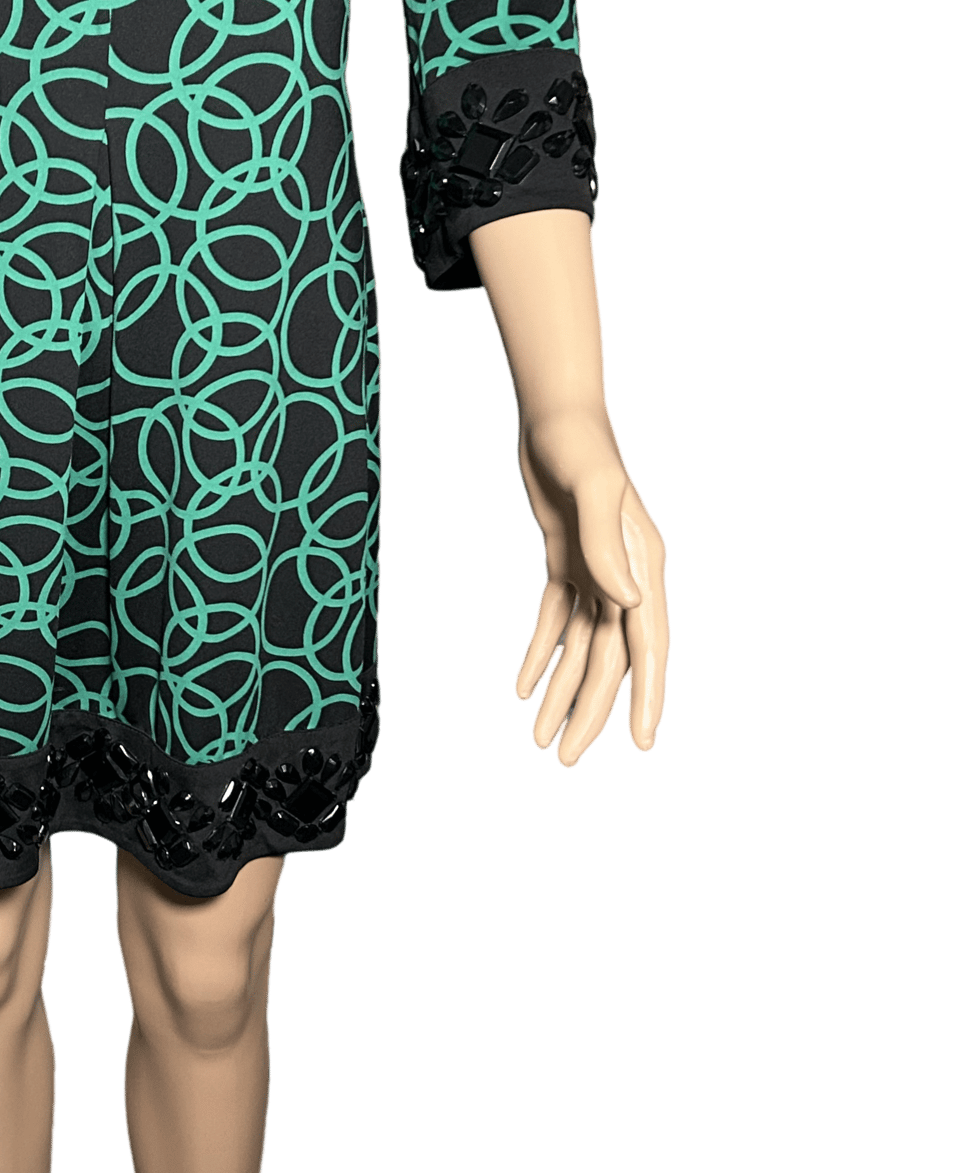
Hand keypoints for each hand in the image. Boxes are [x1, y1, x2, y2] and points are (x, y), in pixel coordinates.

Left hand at [510, 407, 669, 765]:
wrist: (555, 414)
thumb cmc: (579, 444)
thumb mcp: (593, 487)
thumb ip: (608, 544)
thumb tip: (626, 603)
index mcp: (644, 567)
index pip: (648, 645)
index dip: (645, 694)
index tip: (639, 742)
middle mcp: (627, 577)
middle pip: (611, 659)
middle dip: (591, 711)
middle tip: (562, 759)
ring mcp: (598, 573)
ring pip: (582, 649)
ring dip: (563, 694)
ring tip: (541, 742)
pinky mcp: (567, 564)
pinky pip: (556, 622)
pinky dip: (542, 655)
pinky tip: (525, 689)